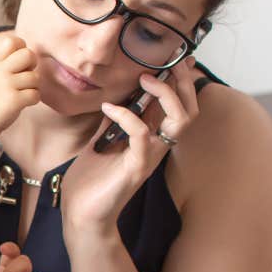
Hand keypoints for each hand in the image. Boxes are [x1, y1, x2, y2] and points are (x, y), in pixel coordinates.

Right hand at [0, 35, 38, 133]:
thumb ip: (5, 62)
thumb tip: (29, 54)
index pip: (12, 41)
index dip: (22, 48)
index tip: (20, 61)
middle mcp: (0, 71)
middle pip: (28, 54)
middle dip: (32, 66)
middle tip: (26, 76)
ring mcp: (7, 85)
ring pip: (35, 77)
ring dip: (33, 87)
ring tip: (22, 93)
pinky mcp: (14, 100)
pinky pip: (36, 94)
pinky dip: (33, 99)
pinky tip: (24, 103)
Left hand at [62, 57, 201, 232]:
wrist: (81, 213)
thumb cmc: (92, 180)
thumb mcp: (104, 140)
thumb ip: (116, 120)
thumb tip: (118, 96)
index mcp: (151, 138)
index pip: (179, 105)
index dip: (182, 80)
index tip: (177, 58)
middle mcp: (157, 146)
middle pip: (189, 110)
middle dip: (182, 82)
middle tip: (166, 64)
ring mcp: (150, 157)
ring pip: (179, 121)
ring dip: (165, 94)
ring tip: (144, 80)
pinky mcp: (136, 168)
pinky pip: (142, 135)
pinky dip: (127, 116)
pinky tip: (109, 108)